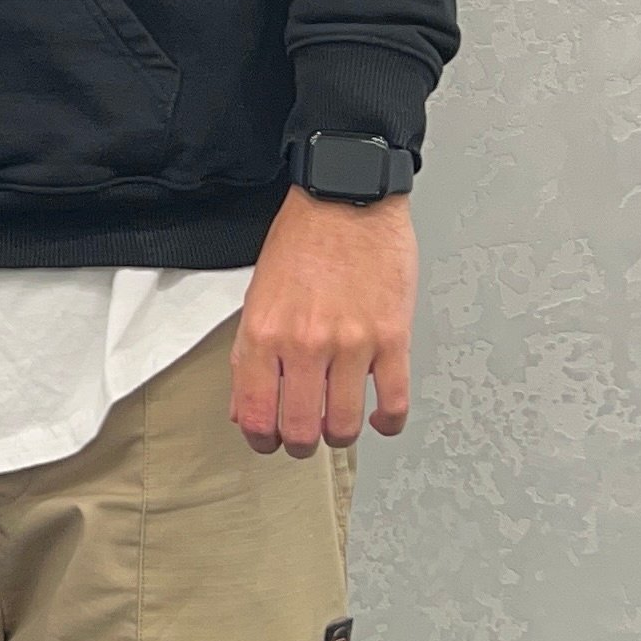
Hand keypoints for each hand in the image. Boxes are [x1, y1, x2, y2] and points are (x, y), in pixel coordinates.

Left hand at [231, 187, 416, 457]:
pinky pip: (394, 401)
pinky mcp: (392, 337)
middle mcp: (306, 344)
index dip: (261, 439)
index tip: (269, 441)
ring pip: (346, 424)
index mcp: (264, 334)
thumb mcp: (257, 295)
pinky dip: (388, 422)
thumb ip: (249, 354)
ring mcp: (352, 344)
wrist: (346, 196)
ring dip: (341, 435)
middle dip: (301, 444)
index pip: (256, 415)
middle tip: (306, 437)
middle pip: (302, 430)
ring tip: (340, 426)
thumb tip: (245, 405)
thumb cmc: (302, 239)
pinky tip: (382, 419)